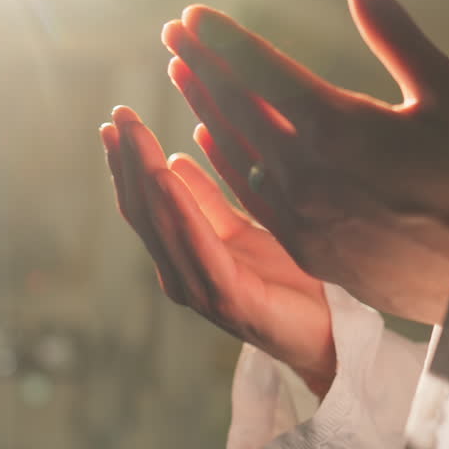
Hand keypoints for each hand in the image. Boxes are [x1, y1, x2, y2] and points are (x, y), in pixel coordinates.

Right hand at [100, 107, 335, 396]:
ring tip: (133, 137)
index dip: (129, 162)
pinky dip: (179, 209)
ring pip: (163, 223)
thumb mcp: (247, 228)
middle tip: (118, 115)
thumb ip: (209, 202)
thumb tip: (174, 160)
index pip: (149, 203)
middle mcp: (184, 273)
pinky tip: (166, 176)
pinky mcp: (229, 299)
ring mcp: (202, 289)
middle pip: (147, 210)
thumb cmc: (291, 282)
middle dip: (129, 161)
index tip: (117, 121)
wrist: (331, 332)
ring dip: (144, 176)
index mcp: (187, 255)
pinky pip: (198, 246)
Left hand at [161, 0, 448, 324]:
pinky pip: (249, 194)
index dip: (223, 40)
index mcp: (338, 123)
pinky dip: (224, 161)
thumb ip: (393, 28)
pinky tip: (208, 138)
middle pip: (236, 106)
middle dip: (201, 65)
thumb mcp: (446, 87)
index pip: (260, 70)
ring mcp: (299, 211)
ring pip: (234, 150)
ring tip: (181, 75)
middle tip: (173, 36)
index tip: (194, 17)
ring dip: (204, 108)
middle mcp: (306, 167)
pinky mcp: (302, 245)